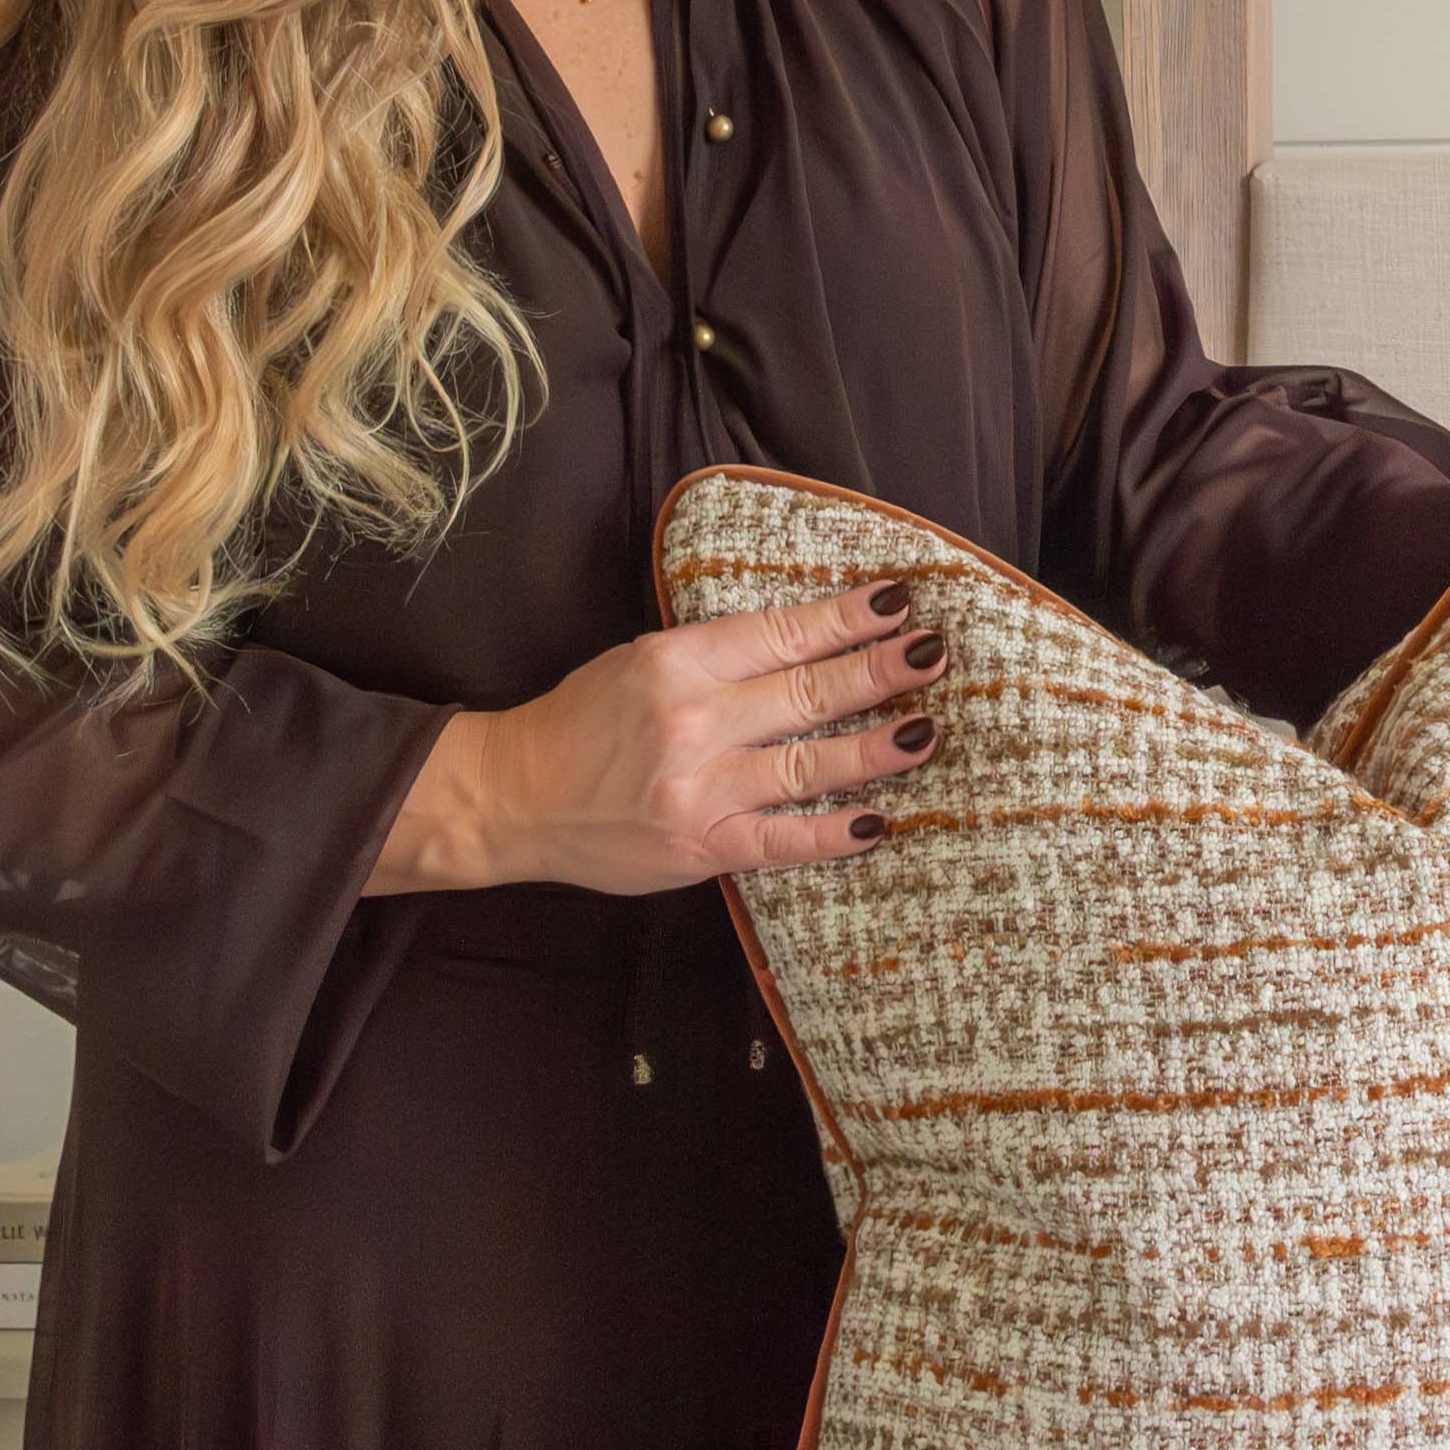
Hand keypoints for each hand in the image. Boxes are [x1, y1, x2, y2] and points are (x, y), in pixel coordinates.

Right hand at [369, 577, 950, 894]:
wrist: (512, 797)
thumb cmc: (583, 722)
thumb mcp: (642, 660)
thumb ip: (720, 654)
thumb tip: (811, 638)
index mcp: (678, 662)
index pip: (783, 633)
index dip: (848, 618)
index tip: (901, 602)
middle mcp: (693, 721)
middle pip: (808, 693)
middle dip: (880, 672)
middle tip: (937, 655)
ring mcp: (700, 789)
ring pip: (808, 765)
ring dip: (876, 748)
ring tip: (927, 731)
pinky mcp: (700, 848)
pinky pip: (783, 841)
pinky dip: (834, 835)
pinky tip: (879, 824)